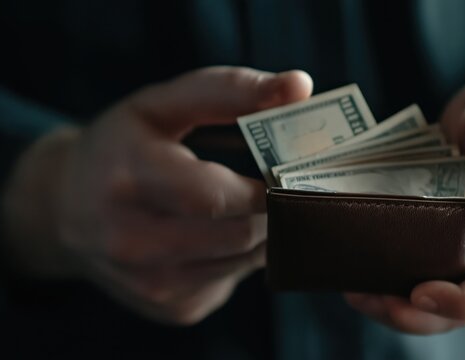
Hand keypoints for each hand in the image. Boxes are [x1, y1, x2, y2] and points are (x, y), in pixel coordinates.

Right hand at [2, 66, 312, 323]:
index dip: (263, 187)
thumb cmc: (123, 146)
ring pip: (243, 262)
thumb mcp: (162, 104)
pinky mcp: (168, 308)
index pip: (213, 196)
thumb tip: (300, 85)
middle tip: (285, 186)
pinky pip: (232, 282)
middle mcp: (130, 241)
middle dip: (273, 210)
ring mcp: (149, 284)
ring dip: (263, 234)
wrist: (62, 208)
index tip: (290, 169)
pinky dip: (241, 257)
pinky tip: (223, 234)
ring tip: (254, 206)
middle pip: (238, 234)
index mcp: (126, 179)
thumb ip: (230, 89)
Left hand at [345, 77, 464, 333]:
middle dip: (417, 313)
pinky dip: (390, 283)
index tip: (420, 294)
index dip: (463, 297)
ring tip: (354, 293)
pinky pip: (421, 278)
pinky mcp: (446, 250)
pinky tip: (356, 272)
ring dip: (396, 306)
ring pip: (440, 303)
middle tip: (365, 298)